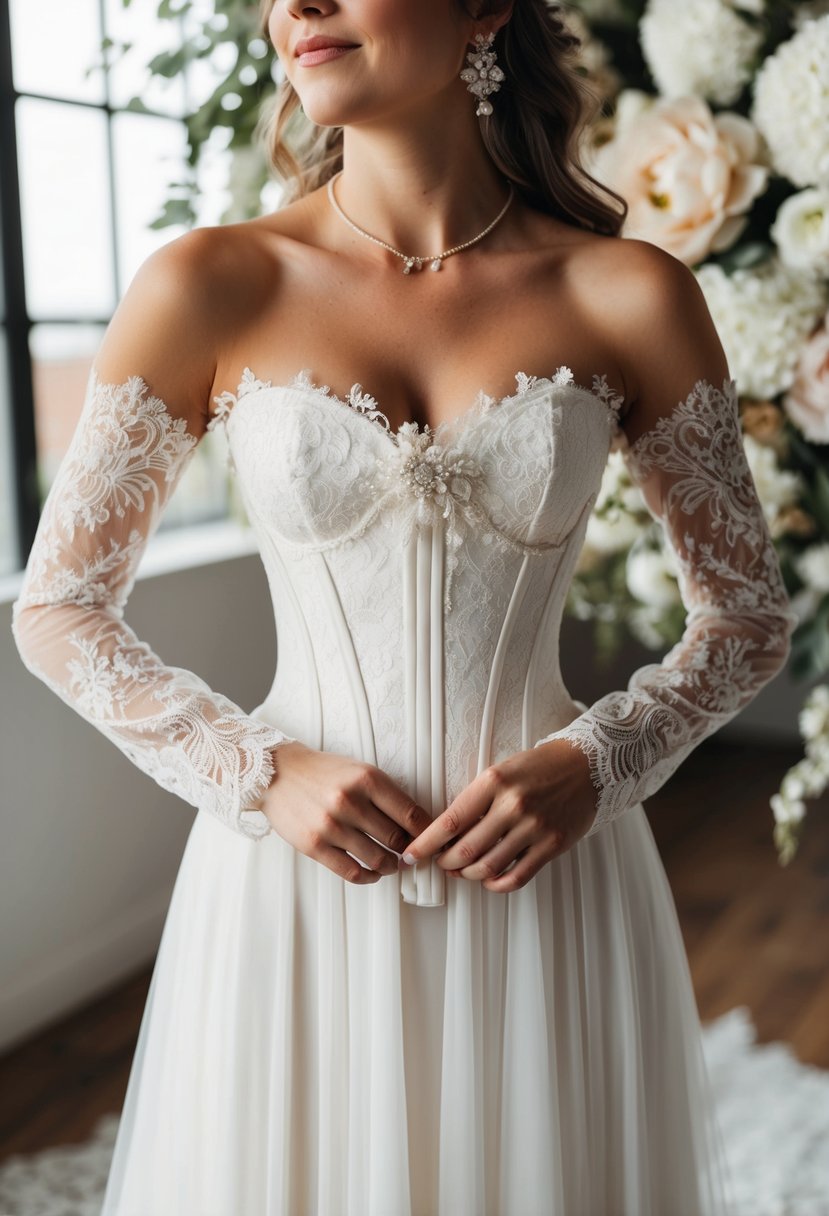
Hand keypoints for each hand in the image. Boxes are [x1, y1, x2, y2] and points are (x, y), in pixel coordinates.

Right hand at [260, 741, 433, 884]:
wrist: (277, 772)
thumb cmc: (323, 772)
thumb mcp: (359, 770)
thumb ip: (386, 794)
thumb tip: (416, 824)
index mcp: (367, 778)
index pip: (411, 814)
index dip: (427, 832)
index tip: (433, 840)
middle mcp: (350, 801)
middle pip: (397, 839)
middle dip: (411, 850)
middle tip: (414, 854)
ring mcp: (331, 826)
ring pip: (378, 859)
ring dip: (392, 866)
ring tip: (394, 864)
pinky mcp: (314, 846)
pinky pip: (352, 872)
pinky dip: (369, 877)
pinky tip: (374, 873)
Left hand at [399, 740, 597, 891]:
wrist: (586, 766)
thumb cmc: (538, 767)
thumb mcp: (501, 772)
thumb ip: (477, 800)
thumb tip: (447, 834)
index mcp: (493, 781)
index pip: (450, 820)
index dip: (425, 843)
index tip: (411, 855)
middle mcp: (513, 804)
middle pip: (466, 849)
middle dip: (446, 863)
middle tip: (441, 864)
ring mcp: (534, 826)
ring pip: (488, 867)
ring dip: (469, 875)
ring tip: (463, 872)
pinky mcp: (552, 845)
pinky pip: (517, 876)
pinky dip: (497, 884)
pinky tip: (489, 880)